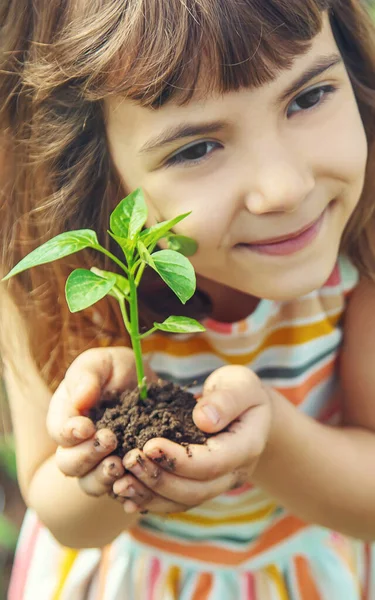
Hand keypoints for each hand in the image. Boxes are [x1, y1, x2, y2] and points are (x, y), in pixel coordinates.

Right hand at [46, 346, 154, 497]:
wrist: (146, 386)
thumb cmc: (116, 371)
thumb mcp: (102, 363)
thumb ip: (88, 376)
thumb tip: (81, 400)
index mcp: (67, 418)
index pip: (59, 432)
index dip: (70, 433)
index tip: (86, 427)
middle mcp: (78, 446)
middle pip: (69, 464)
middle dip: (87, 455)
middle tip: (109, 440)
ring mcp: (99, 464)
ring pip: (90, 484)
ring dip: (103, 477)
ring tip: (119, 465)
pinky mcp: (123, 476)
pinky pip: (119, 493)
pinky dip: (126, 493)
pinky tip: (136, 484)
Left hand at [112, 366, 271, 513]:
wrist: (246, 407)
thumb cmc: (240, 390)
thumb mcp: (239, 384)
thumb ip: (226, 400)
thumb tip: (204, 419)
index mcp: (246, 447)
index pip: (211, 463)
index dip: (178, 459)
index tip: (149, 444)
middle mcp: (234, 473)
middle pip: (195, 490)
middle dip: (158, 479)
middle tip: (128, 460)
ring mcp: (218, 484)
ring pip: (183, 502)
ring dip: (150, 495)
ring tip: (121, 482)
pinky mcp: (201, 486)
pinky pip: (176, 501)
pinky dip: (151, 500)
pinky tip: (126, 494)